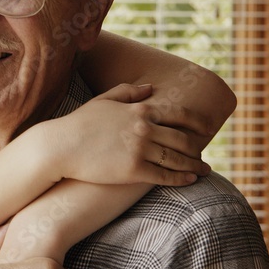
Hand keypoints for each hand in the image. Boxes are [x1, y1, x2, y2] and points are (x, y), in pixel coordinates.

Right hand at [42, 83, 211, 186]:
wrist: (60, 147)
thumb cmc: (80, 123)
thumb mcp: (104, 100)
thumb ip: (128, 92)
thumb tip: (150, 88)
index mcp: (139, 109)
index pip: (179, 114)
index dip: (197, 122)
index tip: (208, 128)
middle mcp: (144, 128)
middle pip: (182, 139)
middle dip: (197, 149)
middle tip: (205, 156)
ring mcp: (139, 149)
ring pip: (177, 159)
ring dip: (194, 166)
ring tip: (204, 171)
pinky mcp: (133, 170)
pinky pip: (164, 176)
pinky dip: (181, 179)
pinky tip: (189, 180)